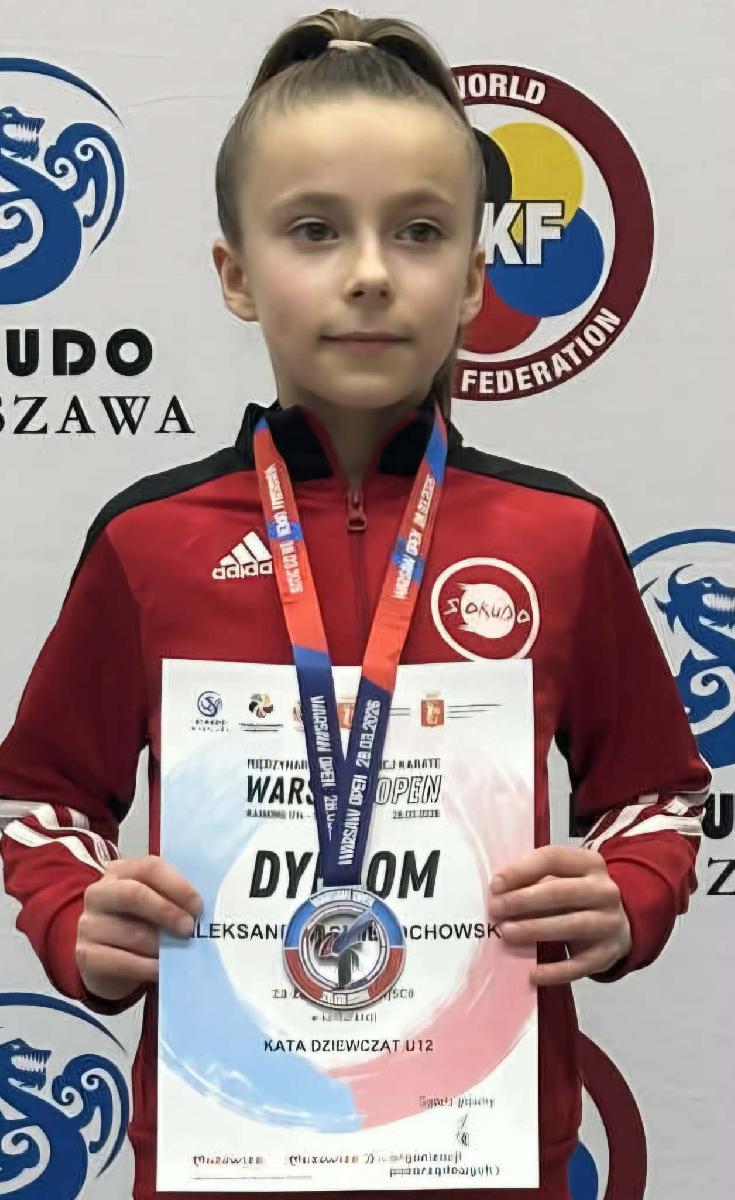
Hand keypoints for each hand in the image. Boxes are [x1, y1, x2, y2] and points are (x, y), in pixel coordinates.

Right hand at [76, 855, 202, 1001]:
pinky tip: (161, 970)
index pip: (149, 868)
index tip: (198, 906)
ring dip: (161, 945)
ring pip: (131, 933)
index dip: (177, 885)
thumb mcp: (152, 903)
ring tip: (179, 952)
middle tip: (189, 928)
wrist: (104, 957)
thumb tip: (201, 911)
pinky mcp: (86, 954)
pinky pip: (121, 961)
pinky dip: (146, 967)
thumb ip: (171, 899)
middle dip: (166, 912)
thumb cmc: (138, 923)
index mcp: (120, 872)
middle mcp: (99, 893)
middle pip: (134, 895)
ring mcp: (89, 924)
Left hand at [487, 845, 631, 986]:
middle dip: (523, 900)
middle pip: (561, 892)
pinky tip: (533, 973)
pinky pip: (579, 965)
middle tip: (496, 909)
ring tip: (507, 933)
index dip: (521, 870)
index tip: (496, 885)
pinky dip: (555, 971)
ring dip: (535, 929)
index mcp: (590, 863)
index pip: (553, 859)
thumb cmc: (578, 896)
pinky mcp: (607, 954)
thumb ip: (536, 877)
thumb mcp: (564, 876)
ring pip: (571, 925)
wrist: (619, 923)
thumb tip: (499, 890)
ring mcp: (609, 923)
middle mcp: (604, 891)